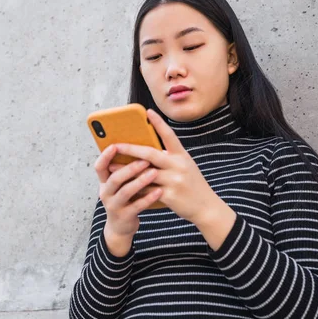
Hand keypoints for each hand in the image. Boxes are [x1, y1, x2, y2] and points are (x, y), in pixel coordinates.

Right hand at [94, 144, 162, 239]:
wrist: (120, 227)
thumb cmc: (124, 199)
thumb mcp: (119, 185)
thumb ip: (124, 170)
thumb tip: (138, 147)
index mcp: (104, 182)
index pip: (99, 167)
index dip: (105, 156)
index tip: (114, 145)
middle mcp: (106, 193)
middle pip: (115, 178)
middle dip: (130, 168)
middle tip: (145, 160)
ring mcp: (114, 205)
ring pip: (126, 191)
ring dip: (140, 181)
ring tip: (154, 173)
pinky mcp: (124, 216)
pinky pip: (137, 206)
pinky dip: (148, 198)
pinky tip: (159, 191)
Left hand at [109, 108, 219, 225]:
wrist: (206, 206)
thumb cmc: (192, 184)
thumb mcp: (185, 166)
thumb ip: (169, 158)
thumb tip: (145, 152)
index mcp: (182, 155)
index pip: (169, 135)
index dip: (159, 123)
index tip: (148, 111)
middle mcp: (178, 165)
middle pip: (150, 154)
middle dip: (130, 149)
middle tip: (115, 145)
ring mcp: (174, 181)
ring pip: (144, 173)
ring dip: (126, 170)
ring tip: (111, 167)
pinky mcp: (169, 196)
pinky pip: (147, 190)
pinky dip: (134, 188)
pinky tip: (122, 186)